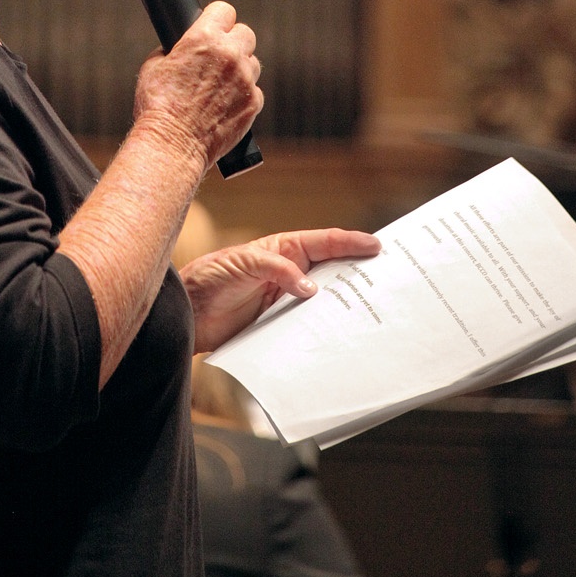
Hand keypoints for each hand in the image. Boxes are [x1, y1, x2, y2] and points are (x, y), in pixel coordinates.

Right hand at [132, 1, 262, 172]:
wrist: (172, 145)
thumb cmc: (158, 108)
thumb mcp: (153, 66)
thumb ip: (172, 49)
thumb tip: (178, 47)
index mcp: (203, 38)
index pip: (224, 10)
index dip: (217, 18)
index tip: (214, 26)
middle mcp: (229, 55)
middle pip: (245, 33)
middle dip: (233, 41)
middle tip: (219, 56)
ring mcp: (245, 80)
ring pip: (253, 62)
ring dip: (240, 69)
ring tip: (220, 85)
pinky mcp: (253, 103)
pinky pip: (255, 90)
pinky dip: (243, 95)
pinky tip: (225, 104)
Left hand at [180, 227, 380, 353]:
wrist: (189, 313)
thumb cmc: (211, 277)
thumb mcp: (244, 263)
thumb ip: (277, 270)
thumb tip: (311, 289)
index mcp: (284, 248)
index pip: (324, 242)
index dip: (351, 243)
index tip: (376, 246)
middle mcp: (290, 272)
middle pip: (332, 270)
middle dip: (358, 272)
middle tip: (387, 278)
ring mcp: (287, 299)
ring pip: (325, 299)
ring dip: (345, 303)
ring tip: (373, 309)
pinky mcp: (280, 324)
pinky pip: (309, 323)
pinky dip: (325, 327)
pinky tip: (340, 334)